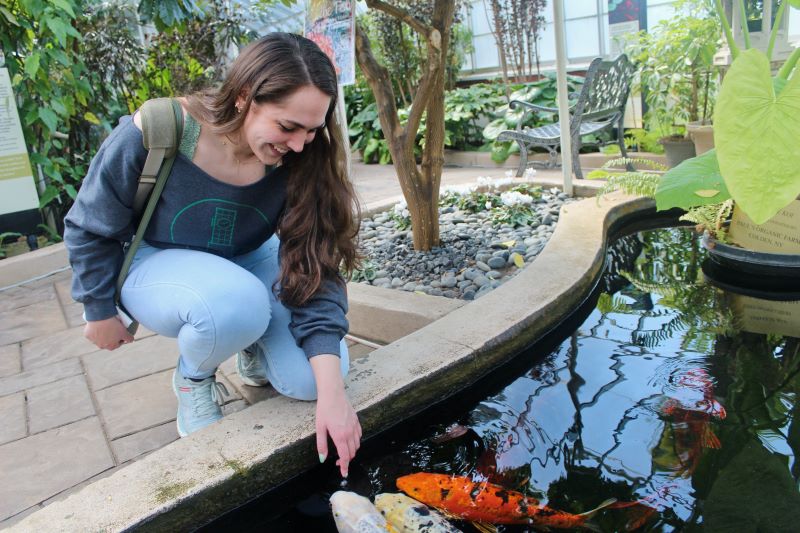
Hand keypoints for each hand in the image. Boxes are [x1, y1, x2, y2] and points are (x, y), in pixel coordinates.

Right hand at [84, 317, 133, 349]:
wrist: (101, 317)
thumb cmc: (114, 325)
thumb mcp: (125, 332)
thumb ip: (129, 338)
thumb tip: (131, 340)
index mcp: (111, 347)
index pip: (117, 344)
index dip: (120, 338)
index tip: (121, 332)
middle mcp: (101, 346)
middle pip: (108, 342)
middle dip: (111, 337)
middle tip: (113, 328)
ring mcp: (93, 341)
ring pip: (99, 338)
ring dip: (102, 334)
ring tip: (106, 326)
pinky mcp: (87, 335)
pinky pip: (92, 333)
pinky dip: (95, 329)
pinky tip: (98, 324)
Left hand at [310, 354, 361, 476]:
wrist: (333, 393)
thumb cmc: (324, 410)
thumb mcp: (320, 428)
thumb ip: (322, 445)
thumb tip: (322, 459)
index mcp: (340, 436)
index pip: (345, 456)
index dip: (344, 467)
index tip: (344, 473)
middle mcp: (350, 433)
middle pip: (352, 452)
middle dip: (346, 460)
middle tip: (337, 461)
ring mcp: (355, 426)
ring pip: (357, 445)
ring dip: (351, 451)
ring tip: (342, 451)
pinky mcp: (357, 421)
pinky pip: (359, 436)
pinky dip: (355, 442)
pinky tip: (348, 440)